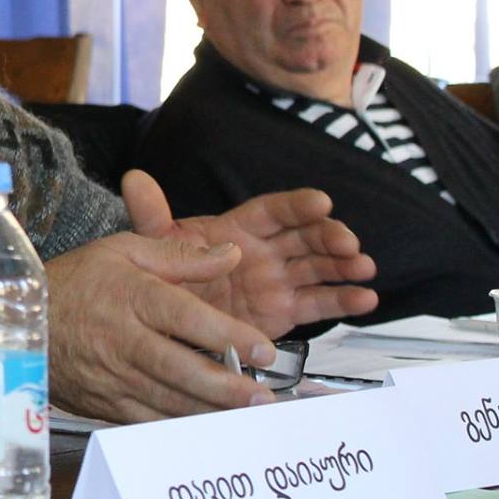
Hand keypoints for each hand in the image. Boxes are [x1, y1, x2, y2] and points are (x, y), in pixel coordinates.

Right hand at [47, 234, 277, 422]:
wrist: (19, 321)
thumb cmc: (74, 282)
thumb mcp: (122, 252)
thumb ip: (179, 254)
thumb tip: (231, 254)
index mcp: (129, 296)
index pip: (184, 317)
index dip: (226, 335)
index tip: (263, 348)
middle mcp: (121, 339)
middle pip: (179, 367)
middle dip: (226, 385)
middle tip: (263, 396)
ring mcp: (111, 376)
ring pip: (166, 400)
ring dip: (210, 410)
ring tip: (248, 415)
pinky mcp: (104, 403)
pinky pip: (147, 421)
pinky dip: (179, 426)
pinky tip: (209, 427)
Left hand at [121, 170, 378, 334]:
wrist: (164, 321)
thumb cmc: (163, 276)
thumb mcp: (155, 246)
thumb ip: (151, 216)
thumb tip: (133, 178)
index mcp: (236, 229)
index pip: (272, 211)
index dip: (297, 205)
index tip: (321, 200)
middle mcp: (264, 251)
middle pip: (304, 236)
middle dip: (329, 235)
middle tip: (347, 242)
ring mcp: (278, 281)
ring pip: (318, 267)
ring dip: (344, 265)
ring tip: (363, 267)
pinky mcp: (285, 312)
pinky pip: (318, 304)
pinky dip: (343, 300)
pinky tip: (366, 298)